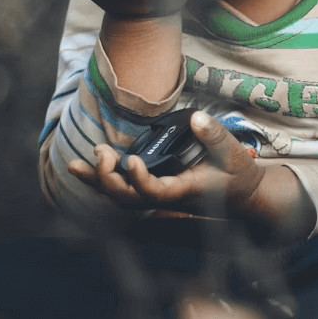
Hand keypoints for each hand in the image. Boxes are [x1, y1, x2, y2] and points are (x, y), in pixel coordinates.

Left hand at [68, 110, 265, 216]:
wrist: (242, 193)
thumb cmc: (238, 174)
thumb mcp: (232, 153)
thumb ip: (214, 135)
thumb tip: (196, 118)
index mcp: (184, 191)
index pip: (154, 193)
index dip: (139, 181)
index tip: (131, 159)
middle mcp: (166, 198)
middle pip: (127, 200)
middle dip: (107, 180)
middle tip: (99, 152)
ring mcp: (158, 195)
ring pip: (120, 197)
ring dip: (97, 182)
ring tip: (75, 164)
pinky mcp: (155, 188)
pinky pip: (123, 190)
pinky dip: (104, 180)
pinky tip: (91, 165)